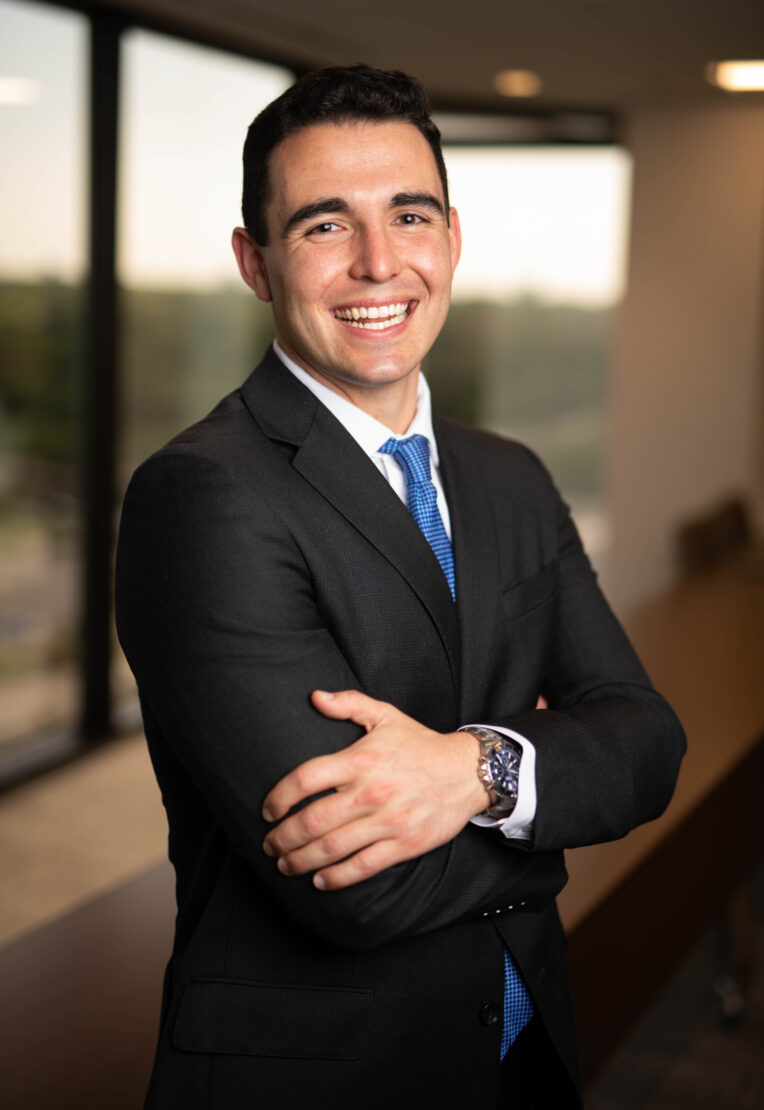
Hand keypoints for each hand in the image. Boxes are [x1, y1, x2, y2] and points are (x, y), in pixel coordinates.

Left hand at [261, 690, 489, 890]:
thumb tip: (315, 697)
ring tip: (285, 864)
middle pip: (313, 820)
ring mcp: (388, 820)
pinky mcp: (404, 844)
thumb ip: (349, 704)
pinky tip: (320, 880)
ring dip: (301, 860)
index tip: (267, 810)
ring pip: (333, 848)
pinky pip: (363, 866)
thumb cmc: (421, 744)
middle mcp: (370, 791)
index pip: (306, 779)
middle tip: (269, 845)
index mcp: (360, 759)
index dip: (279, 797)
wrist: (468, 771)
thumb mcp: (386, 715)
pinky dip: (337, 877)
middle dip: (283, 838)